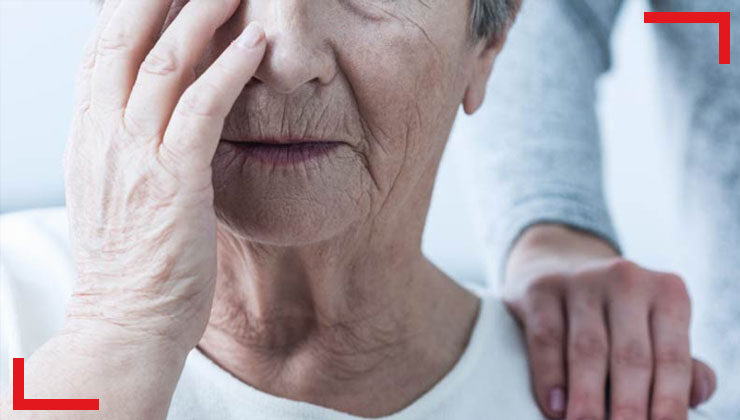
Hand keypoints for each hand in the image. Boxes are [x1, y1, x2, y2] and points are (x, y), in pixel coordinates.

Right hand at [6, 1, 266, 417]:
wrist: (125, 323)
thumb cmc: (130, 265)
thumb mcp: (112, 193)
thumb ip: (125, 146)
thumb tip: (147, 112)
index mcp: (88, 135)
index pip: (101, 49)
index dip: (127, 6)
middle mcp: (103, 135)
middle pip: (123, 37)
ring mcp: (134, 156)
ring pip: (163, 62)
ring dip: (200, 15)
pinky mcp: (173, 181)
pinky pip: (201, 110)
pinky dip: (228, 71)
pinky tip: (254, 44)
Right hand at [504, 224, 715, 419]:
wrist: (560, 264)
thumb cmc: (615, 311)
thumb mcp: (654, 326)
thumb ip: (678, 363)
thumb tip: (697, 394)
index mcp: (666, 292)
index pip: (672, 357)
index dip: (668, 401)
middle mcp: (626, 280)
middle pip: (630, 355)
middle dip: (628, 407)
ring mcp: (580, 281)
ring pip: (587, 349)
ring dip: (587, 398)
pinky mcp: (541, 288)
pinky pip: (546, 338)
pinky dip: (550, 377)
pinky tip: (555, 405)